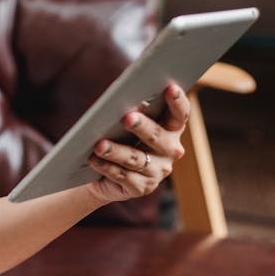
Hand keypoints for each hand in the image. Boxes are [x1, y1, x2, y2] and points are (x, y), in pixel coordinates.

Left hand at [86, 84, 189, 203]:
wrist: (104, 173)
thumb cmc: (119, 137)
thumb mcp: (127, 122)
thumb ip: (132, 109)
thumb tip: (125, 96)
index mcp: (171, 130)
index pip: (180, 115)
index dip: (178, 101)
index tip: (170, 88)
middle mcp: (170, 151)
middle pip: (158, 137)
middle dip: (143, 127)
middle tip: (127, 117)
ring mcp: (157, 172)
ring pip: (136, 159)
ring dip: (117, 151)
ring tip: (99, 144)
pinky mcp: (141, 188)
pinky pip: (123, 177)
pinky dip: (107, 167)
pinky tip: (94, 159)